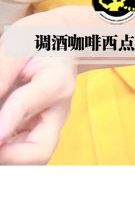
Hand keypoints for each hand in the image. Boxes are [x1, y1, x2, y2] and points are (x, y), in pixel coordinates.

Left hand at [0, 46, 76, 164]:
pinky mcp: (40, 131)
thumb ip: (0, 72)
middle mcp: (57, 110)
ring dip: (7, 159)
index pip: (26, 106)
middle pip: (39, 151)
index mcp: (56, 82)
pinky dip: (7, 154)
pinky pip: (23, 154)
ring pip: (31, 159)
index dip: (6, 123)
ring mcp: (50, 124)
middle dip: (10, 159)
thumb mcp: (18, 43)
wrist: (65, 40)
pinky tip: (0, 136)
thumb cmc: (40, 40)